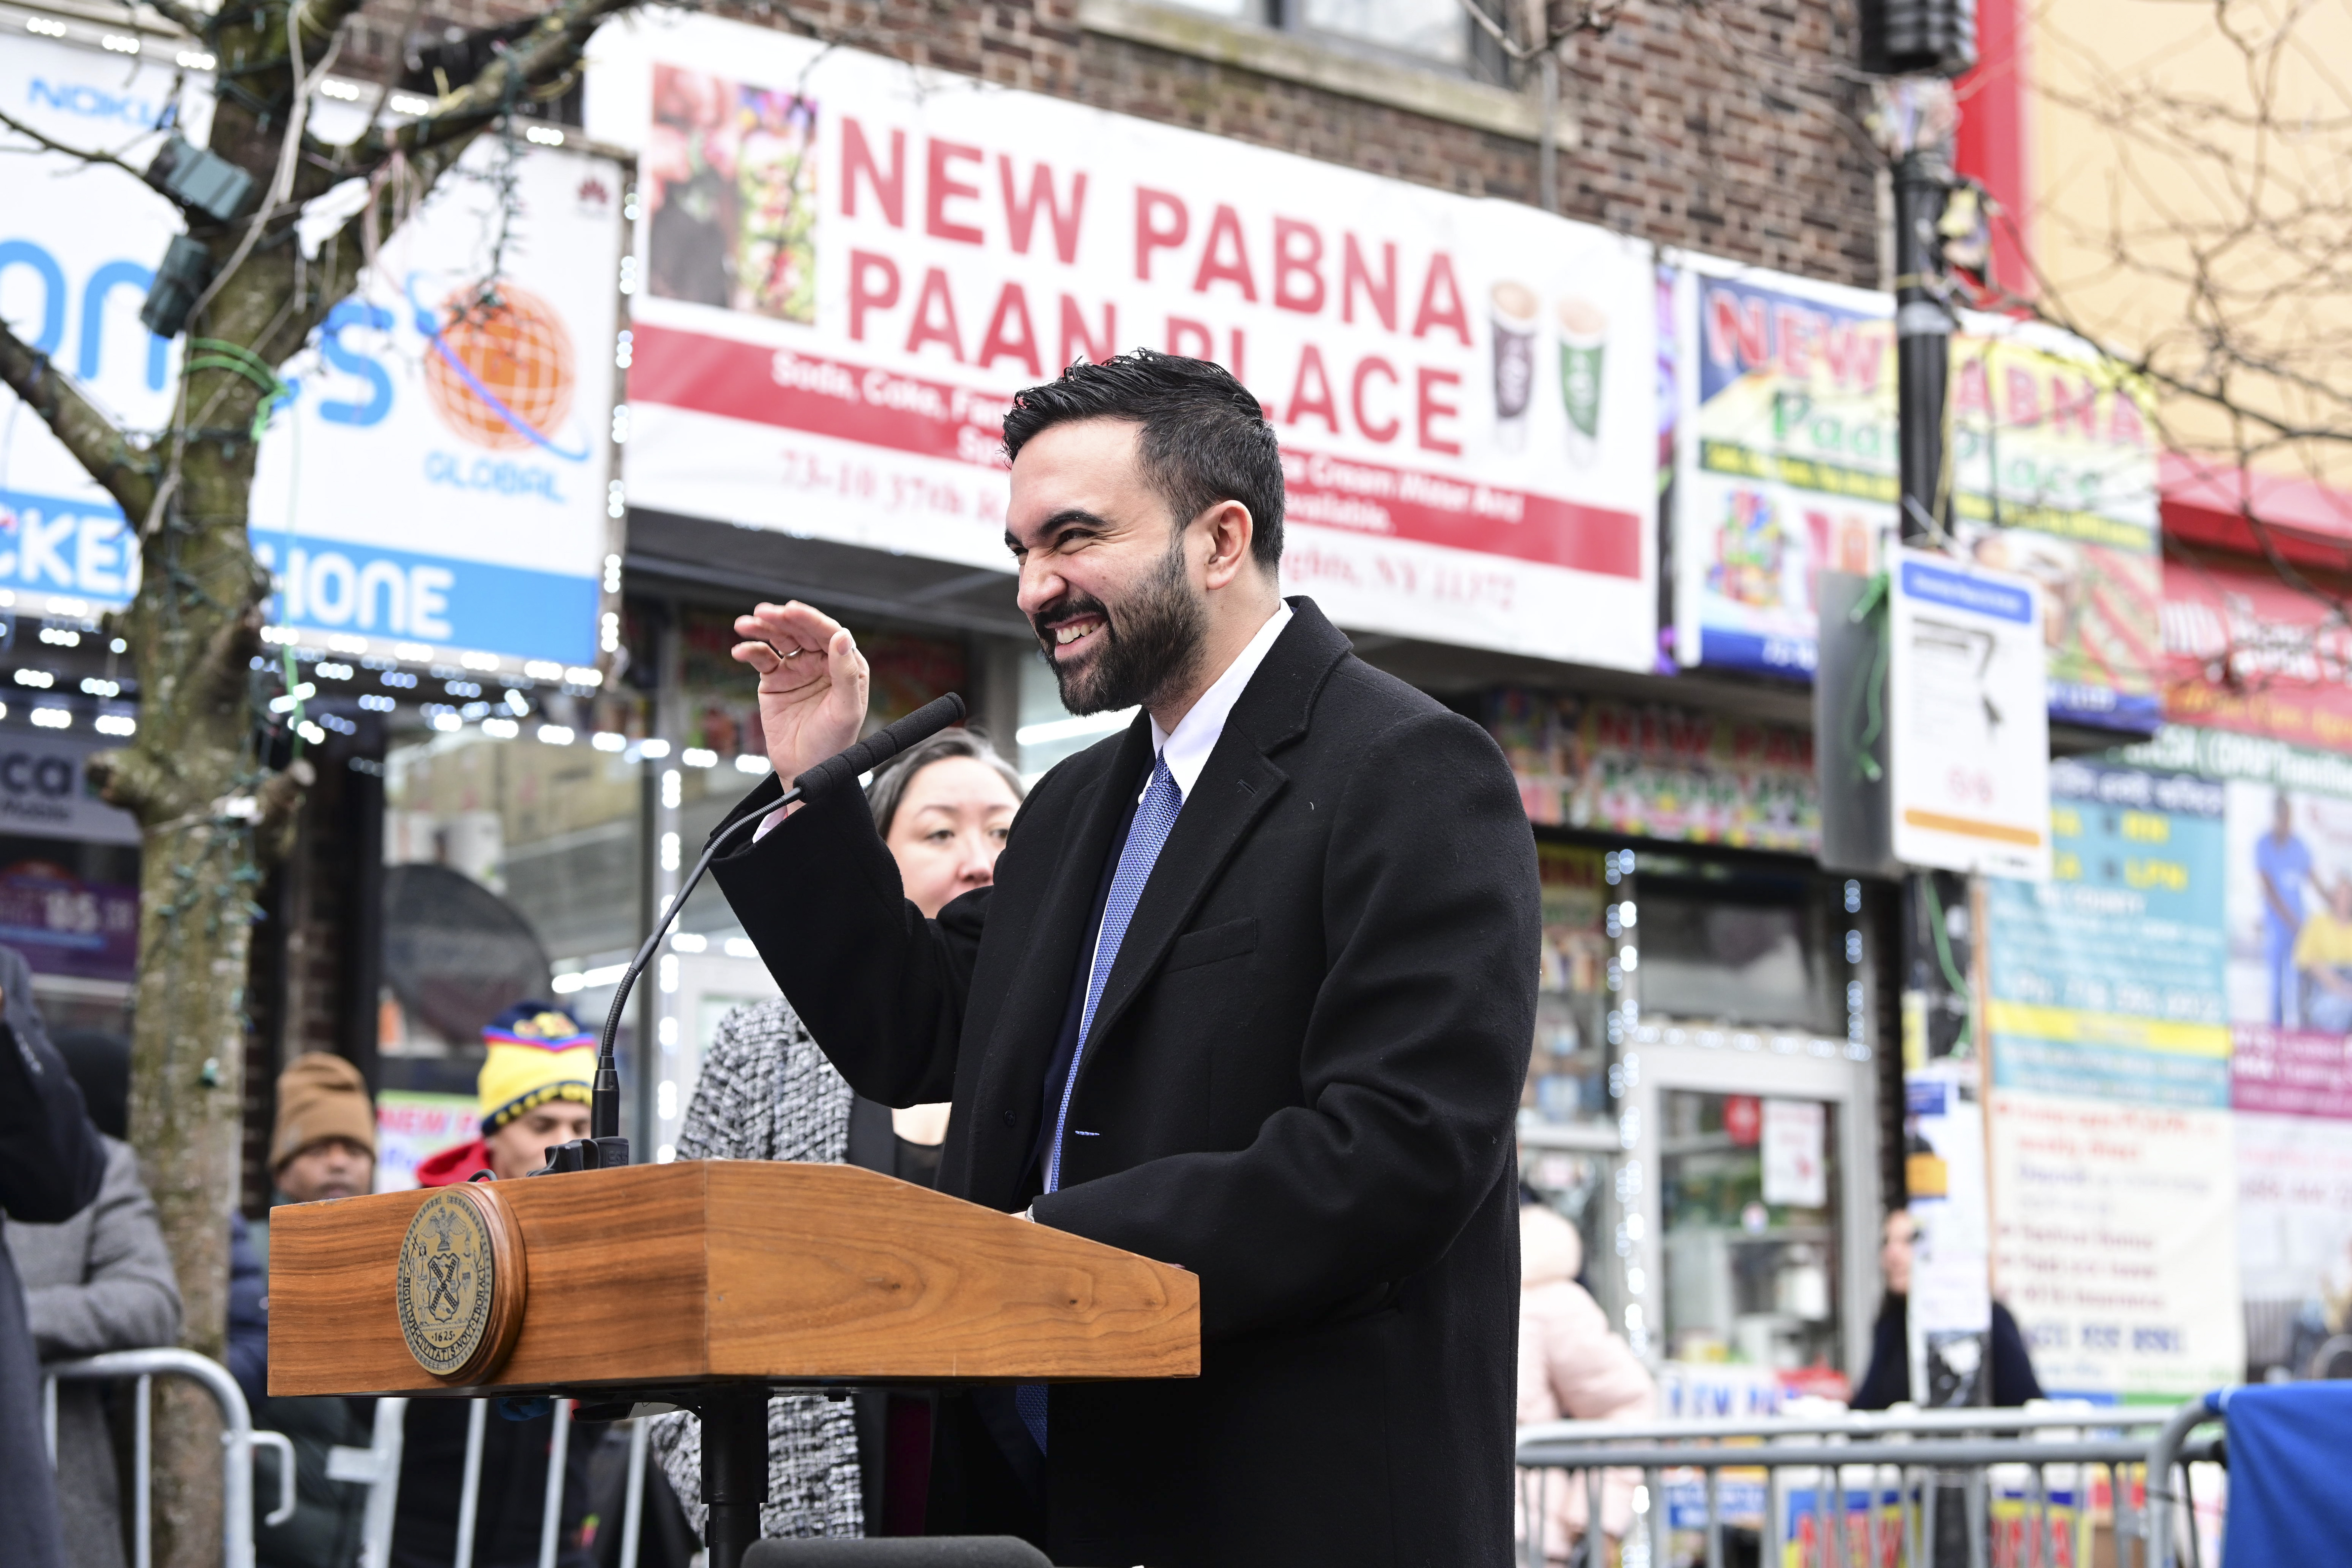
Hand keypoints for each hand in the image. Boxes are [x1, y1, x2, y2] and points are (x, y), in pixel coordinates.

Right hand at [733, 602, 868, 790]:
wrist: (806, 769)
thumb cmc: (833, 743)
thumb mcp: (846, 710)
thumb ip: (846, 673)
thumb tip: (843, 636)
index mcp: (845, 665)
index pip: (828, 634)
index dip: (810, 619)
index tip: (791, 610)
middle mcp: (821, 662)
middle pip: (801, 631)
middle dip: (781, 619)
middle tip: (763, 613)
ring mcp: (797, 669)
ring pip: (779, 639)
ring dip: (761, 629)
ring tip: (745, 624)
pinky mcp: (775, 679)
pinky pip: (762, 659)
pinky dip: (750, 651)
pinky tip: (740, 650)